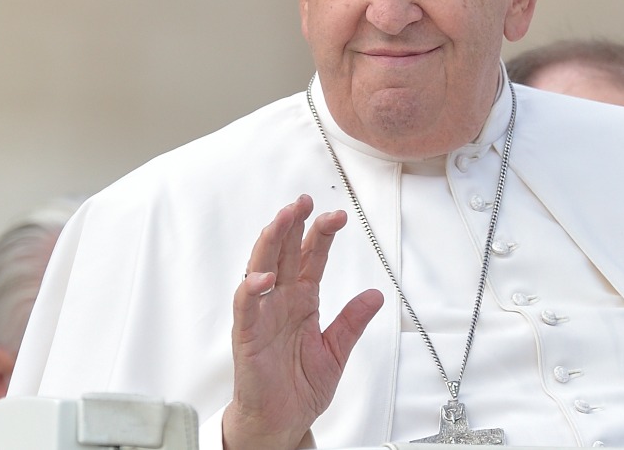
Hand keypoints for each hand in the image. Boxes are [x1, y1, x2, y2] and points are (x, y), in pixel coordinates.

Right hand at [222, 194, 383, 449]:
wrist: (282, 422)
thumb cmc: (300, 386)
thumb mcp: (337, 351)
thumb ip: (352, 322)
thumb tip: (376, 294)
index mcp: (302, 300)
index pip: (310, 257)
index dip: (320, 234)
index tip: (337, 214)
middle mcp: (280, 302)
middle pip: (284, 253)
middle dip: (293, 224)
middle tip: (304, 200)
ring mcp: (262, 316)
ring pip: (261, 269)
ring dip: (270, 243)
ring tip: (282, 219)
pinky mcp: (247, 337)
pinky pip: (247, 309)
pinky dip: (252, 290)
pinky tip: (264, 277)